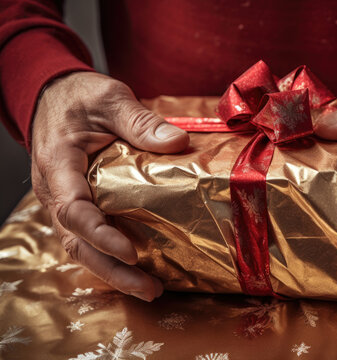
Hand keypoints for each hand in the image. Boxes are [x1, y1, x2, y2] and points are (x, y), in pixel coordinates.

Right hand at [32, 72, 188, 300]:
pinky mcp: (75, 204)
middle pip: (76, 242)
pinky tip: (136, 267)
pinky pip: (87, 237)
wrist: (51, 96)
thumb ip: (139, 121)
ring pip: (80, 246)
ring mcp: (62, 201)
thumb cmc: (77, 97)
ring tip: (148, 288)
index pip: (74, 210)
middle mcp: (55, 191)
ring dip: (111, 271)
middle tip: (148, 288)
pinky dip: (108, 256)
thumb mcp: (109, 99)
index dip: (101, 235)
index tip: (132, 252)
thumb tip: (177, 143)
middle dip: (111, 270)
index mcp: (59, 165)